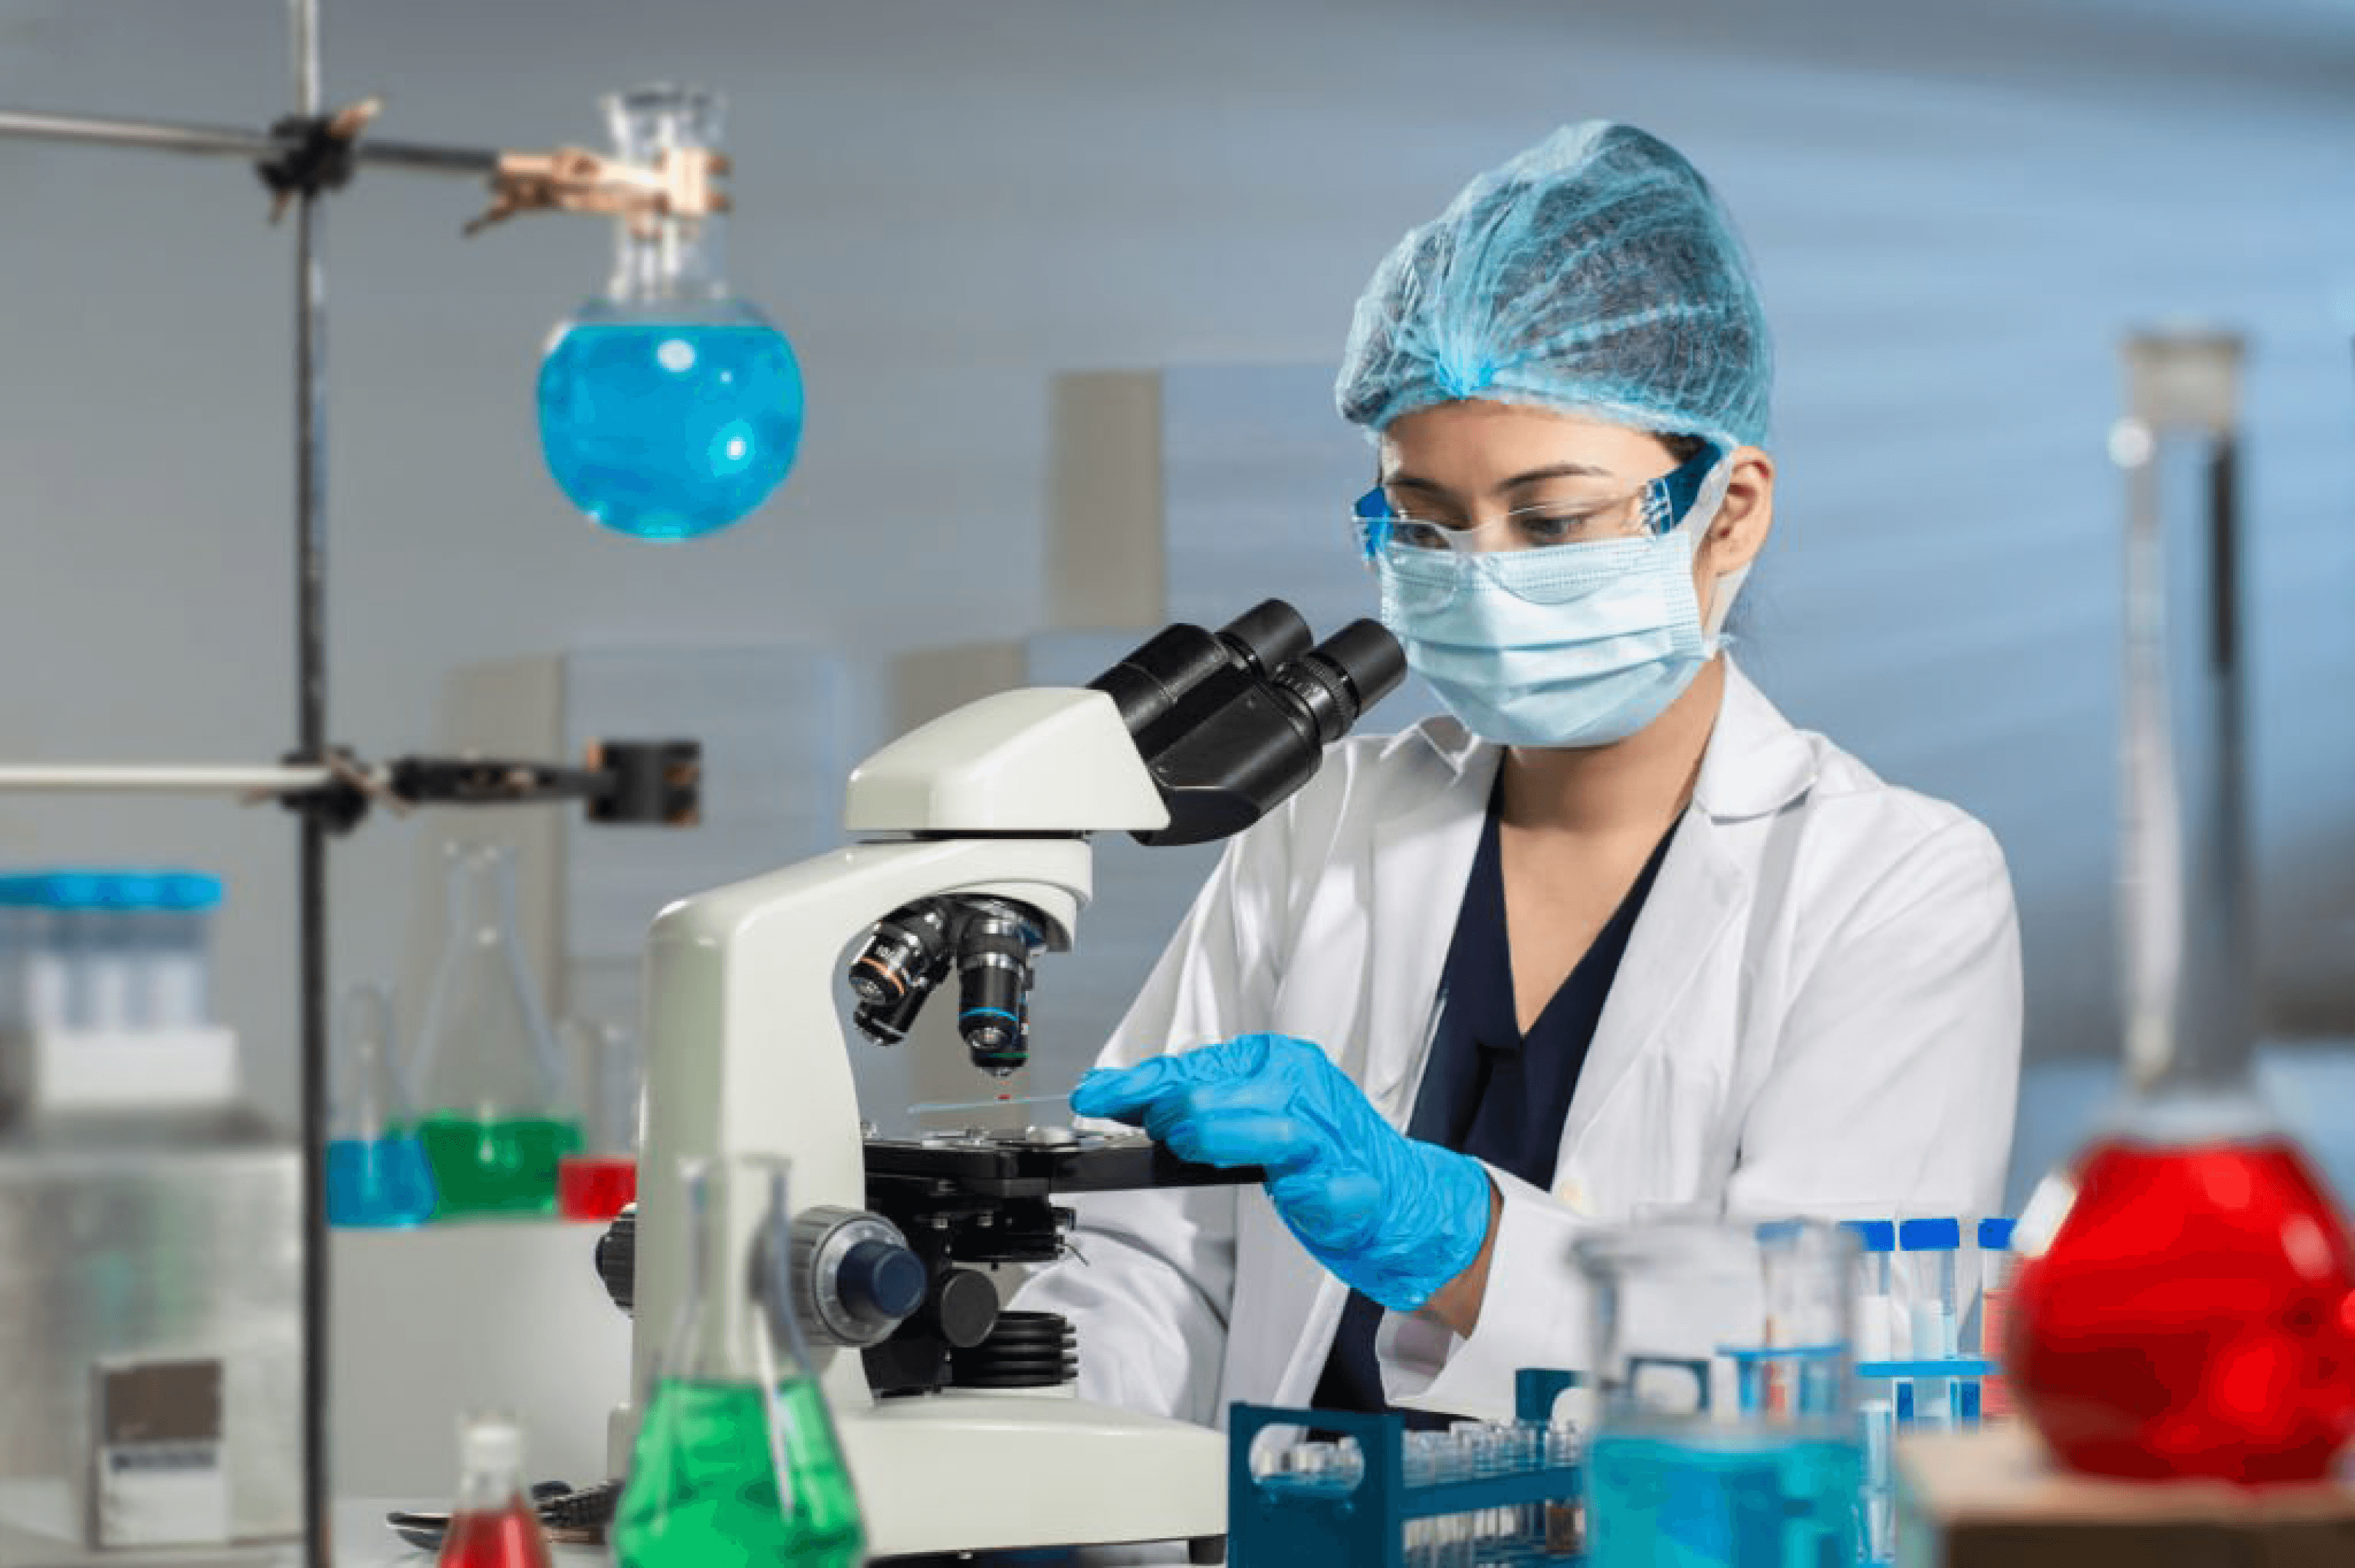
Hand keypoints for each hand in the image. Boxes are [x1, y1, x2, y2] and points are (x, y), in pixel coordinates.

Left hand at [1072, 1033, 1493, 1311]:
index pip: (1191, 1067)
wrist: (1396, 1190)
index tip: (1094, 1095)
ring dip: (1219, 1141)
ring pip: (1269, 1133)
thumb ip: (1197, 1104)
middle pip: (1216, 1097)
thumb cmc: (1318, 1148)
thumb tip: (1124, 1099)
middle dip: (1173, 1119)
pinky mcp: (1355, 1187)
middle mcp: (1302, 1090)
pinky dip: (1310, 1197)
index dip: (1136, 1085)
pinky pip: (1324, 1192)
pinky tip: (1298, 1196)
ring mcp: (1330, 1138)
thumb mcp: (1254, 1110)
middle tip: (1161, 1135)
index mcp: (1275, 1063)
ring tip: (1190, 1148)